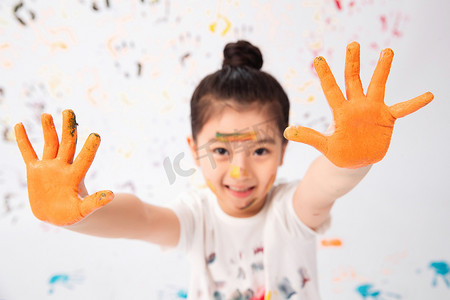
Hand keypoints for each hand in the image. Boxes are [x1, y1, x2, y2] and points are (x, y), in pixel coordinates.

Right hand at [14, 109, 113, 224]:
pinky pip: (28, 153)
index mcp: (76, 175)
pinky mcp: (35, 170)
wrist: (57, 216)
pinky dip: (23, 140)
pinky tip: (19, 125)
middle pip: (67, 144)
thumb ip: (95, 202)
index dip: (90, 148)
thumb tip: (112, 195)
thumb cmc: (73, 214)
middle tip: (69, 111)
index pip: (85, 159)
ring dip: (48, 130)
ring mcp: (49, 167)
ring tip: (47, 115)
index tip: (96, 135)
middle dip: (68, 128)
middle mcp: (64, 167)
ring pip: (50, 144)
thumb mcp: (84, 209)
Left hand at [284, 42, 433, 167]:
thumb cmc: (339, 152)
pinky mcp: (386, 118)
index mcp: (341, 111)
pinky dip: (414, 103)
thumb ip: (308, 137)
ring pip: (378, 85)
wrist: (355, 161)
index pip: (331, 90)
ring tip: (387, 52)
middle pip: (354, 80)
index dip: (325, 76)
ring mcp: (372, 109)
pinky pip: (403, 108)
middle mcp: (356, 106)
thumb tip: (287, 131)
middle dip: (353, 63)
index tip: (318, 59)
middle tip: (352, 45)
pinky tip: (428, 95)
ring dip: (382, 70)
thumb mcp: (324, 146)